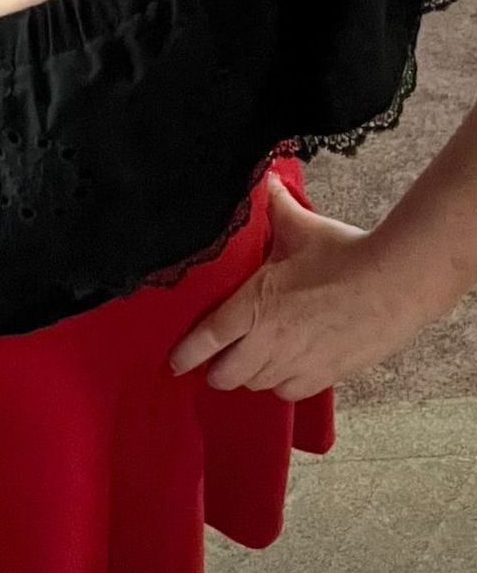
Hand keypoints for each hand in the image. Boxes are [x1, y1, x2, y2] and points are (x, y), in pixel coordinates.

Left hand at [168, 173, 428, 401]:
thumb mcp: (302, 227)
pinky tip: (286, 367)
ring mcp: (296, 362)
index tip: (174, 362)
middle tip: (219, 359)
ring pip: (256, 385)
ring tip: (253, 360)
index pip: (205, 339)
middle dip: (218, 369)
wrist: (397, 282)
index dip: (185, 355)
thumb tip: (264, 180)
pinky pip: (288, 393)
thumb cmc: (347, 255)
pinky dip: (281, 384)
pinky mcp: (323, 376)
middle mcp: (269, 341)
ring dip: (250, 375)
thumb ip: (274, 208)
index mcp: (254, 304)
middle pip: (226, 375)